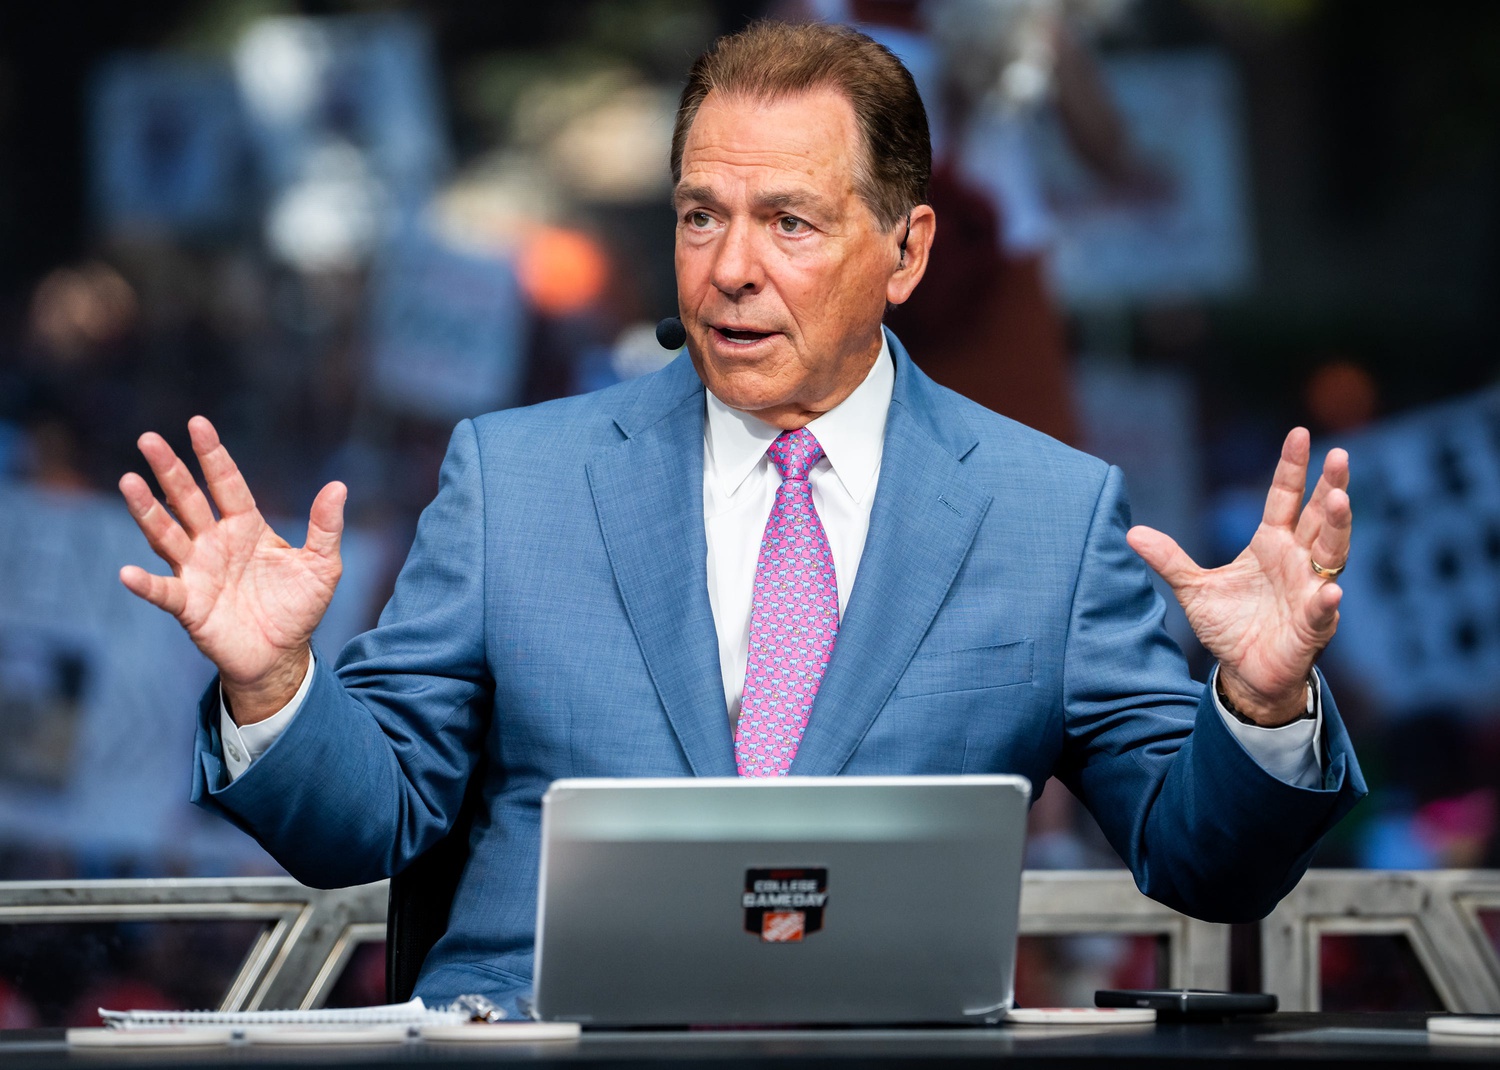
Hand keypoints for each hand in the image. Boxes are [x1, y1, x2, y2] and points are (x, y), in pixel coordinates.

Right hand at [118, 416, 345, 723]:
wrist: (282, 655)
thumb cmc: (298, 606)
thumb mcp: (322, 565)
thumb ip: (325, 527)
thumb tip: (338, 486)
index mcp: (245, 527)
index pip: (226, 484)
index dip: (212, 455)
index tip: (197, 423)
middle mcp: (214, 542)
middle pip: (188, 499)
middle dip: (170, 470)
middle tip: (149, 439)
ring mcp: (197, 571)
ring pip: (167, 535)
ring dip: (148, 511)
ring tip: (129, 482)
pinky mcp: (189, 606)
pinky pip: (163, 592)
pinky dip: (145, 584)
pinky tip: (128, 573)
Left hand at [1126, 428, 1349, 725]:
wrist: (1244, 672)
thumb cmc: (1230, 625)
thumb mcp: (1193, 588)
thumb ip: (1169, 559)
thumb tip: (1133, 532)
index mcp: (1271, 544)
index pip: (1285, 498)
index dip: (1292, 468)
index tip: (1298, 433)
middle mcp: (1298, 561)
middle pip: (1319, 516)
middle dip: (1330, 485)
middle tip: (1338, 455)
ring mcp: (1310, 591)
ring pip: (1331, 553)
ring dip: (1338, 527)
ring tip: (1339, 499)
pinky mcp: (1312, 626)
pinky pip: (1322, 610)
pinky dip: (1326, 601)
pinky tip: (1330, 590)